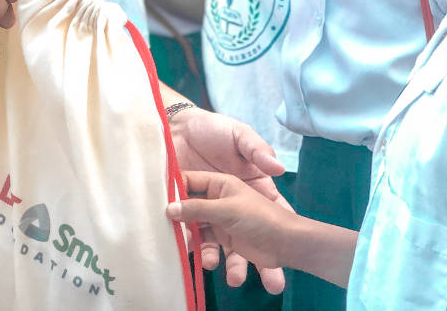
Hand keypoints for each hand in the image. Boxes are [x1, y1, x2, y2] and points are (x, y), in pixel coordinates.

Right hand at [168, 170, 298, 274]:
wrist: (291, 242)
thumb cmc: (260, 215)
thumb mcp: (227, 208)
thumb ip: (197, 208)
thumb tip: (168, 209)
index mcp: (221, 183)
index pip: (188, 181)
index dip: (172, 191)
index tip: (155, 203)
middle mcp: (219, 200)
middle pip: (191, 207)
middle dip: (180, 221)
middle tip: (169, 233)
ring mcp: (223, 220)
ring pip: (200, 229)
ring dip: (195, 242)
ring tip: (201, 257)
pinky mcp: (228, 240)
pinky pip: (209, 246)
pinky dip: (206, 256)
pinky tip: (208, 265)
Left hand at [169, 107, 288, 289]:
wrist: (177, 128)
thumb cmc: (214, 131)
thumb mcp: (239, 137)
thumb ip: (256, 151)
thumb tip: (280, 166)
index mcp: (251, 188)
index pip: (272, 210)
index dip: (284, 231)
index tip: (294, 252)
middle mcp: (234, 206)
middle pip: (252, 237)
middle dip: (264, 262)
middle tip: (274, 281)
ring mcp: (212, 215)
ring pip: (224, 245)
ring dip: (232, 263)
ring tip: (235, 277)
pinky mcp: (190, 218)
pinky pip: (195, 239)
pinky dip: (199, 252)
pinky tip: (203, 262)